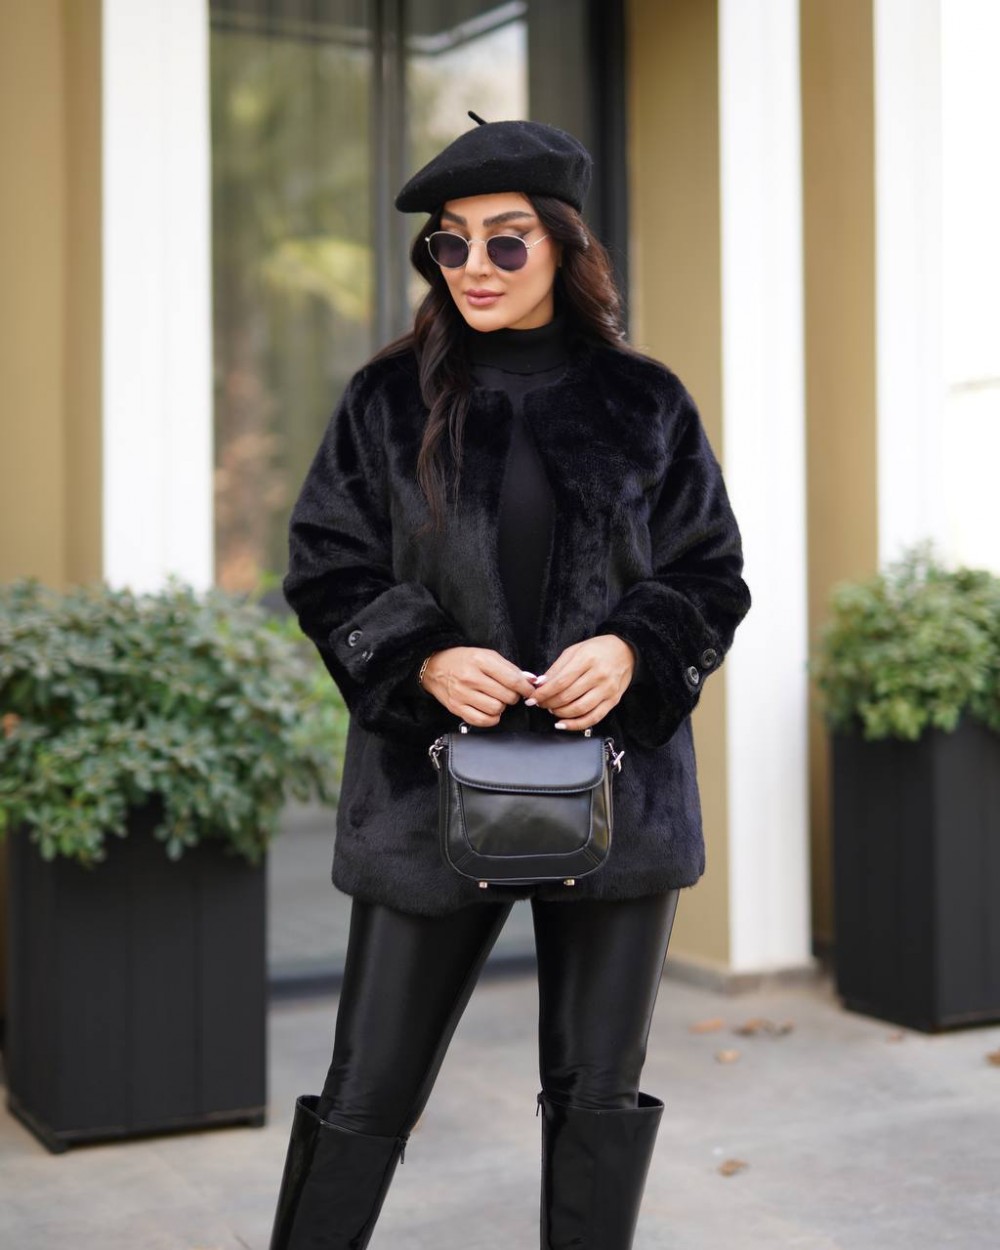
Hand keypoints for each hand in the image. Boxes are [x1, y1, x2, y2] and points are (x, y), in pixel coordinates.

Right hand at [421, 647, 536, 726]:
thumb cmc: (464, 660)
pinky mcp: (456, 708)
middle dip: (513, 696)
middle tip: (507, 692)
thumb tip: (530, 681)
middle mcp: (470, 678)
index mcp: (480, 661)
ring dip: (501, 707)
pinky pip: (482, 721)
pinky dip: (491, 718)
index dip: (526, 688)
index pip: (513, 680)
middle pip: (507, 696)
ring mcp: (462, 694)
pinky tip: (490, 710)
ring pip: (496, 709)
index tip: (529, 690)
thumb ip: (509, 668)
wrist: (434, 666)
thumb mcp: (487, 655)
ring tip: (496, 699)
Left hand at [528, 635, 634, 730]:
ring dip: (560, 713)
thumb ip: (557, 668)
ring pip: (579, 709)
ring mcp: (607, 690)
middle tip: (540, 703)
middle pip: (568, 697)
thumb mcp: (574, 651)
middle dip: (549, 703)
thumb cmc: (597, 650)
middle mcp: (599, 675)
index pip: (560, 682)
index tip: (532, 698)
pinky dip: (576, 725)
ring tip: (551, 709)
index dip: (543, 693)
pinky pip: (593, 718)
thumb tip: (540, 684)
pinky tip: (563, 724)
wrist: (626, 651)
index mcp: (586, 659)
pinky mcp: (613, 701)